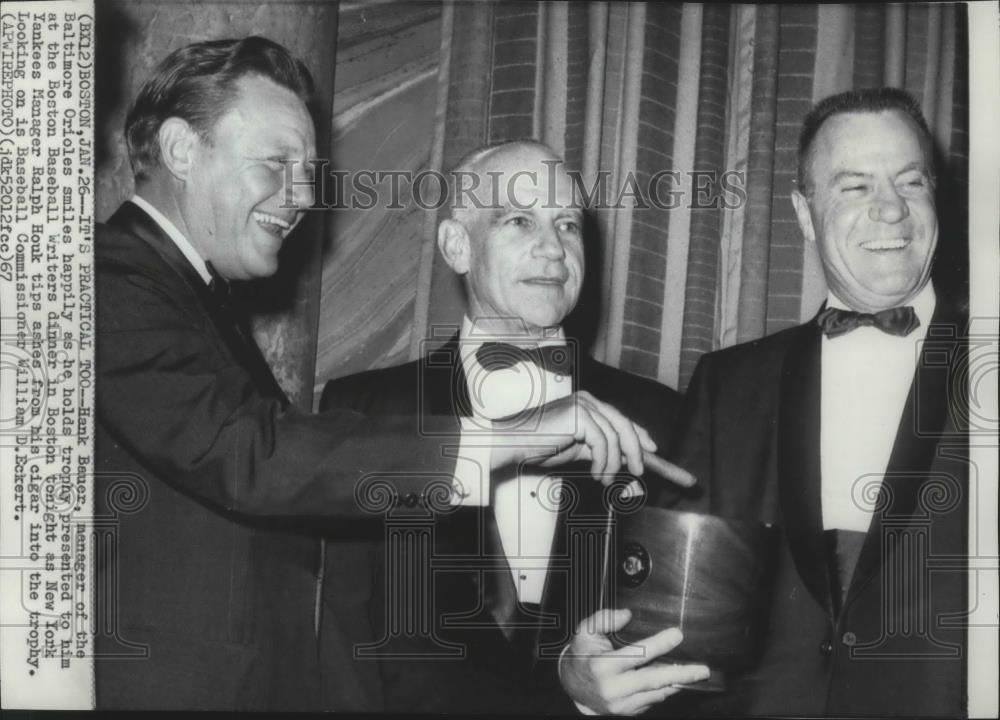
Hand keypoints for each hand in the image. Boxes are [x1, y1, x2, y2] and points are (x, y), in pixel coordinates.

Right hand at [488, 391, 655, 481]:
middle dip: (636, 449)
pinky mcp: (579, 415)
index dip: (639, 434)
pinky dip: (604, 462)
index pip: (620, 418)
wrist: (513, 444)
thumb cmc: (537, 446)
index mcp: (586, 404)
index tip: (651, 450)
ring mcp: (583, 406)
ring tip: (605, 479)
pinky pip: (603, 442)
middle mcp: (587, 401)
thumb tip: (623, 460)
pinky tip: (597, 474)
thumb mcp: (575, 450)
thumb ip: (598, 451)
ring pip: (615, 435)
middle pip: (623, 423)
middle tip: (640, 470)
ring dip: (614, 463)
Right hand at [559, 608, 709, 714]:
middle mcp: (613, 687)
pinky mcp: (627, 711)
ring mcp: (621, 703)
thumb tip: (627, 615)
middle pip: (654, 680)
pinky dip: (664, 689)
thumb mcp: (585, 631)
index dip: (659, 644)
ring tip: (694, 674)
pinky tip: (672, 680)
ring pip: (657, 693)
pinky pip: (652, 700)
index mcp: (603, 665)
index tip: (677, 635)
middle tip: (702, 670)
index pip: (637, 654)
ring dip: (676, 683)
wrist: (572, 685)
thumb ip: (605, 619)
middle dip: (681, 674)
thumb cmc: (581, 655)